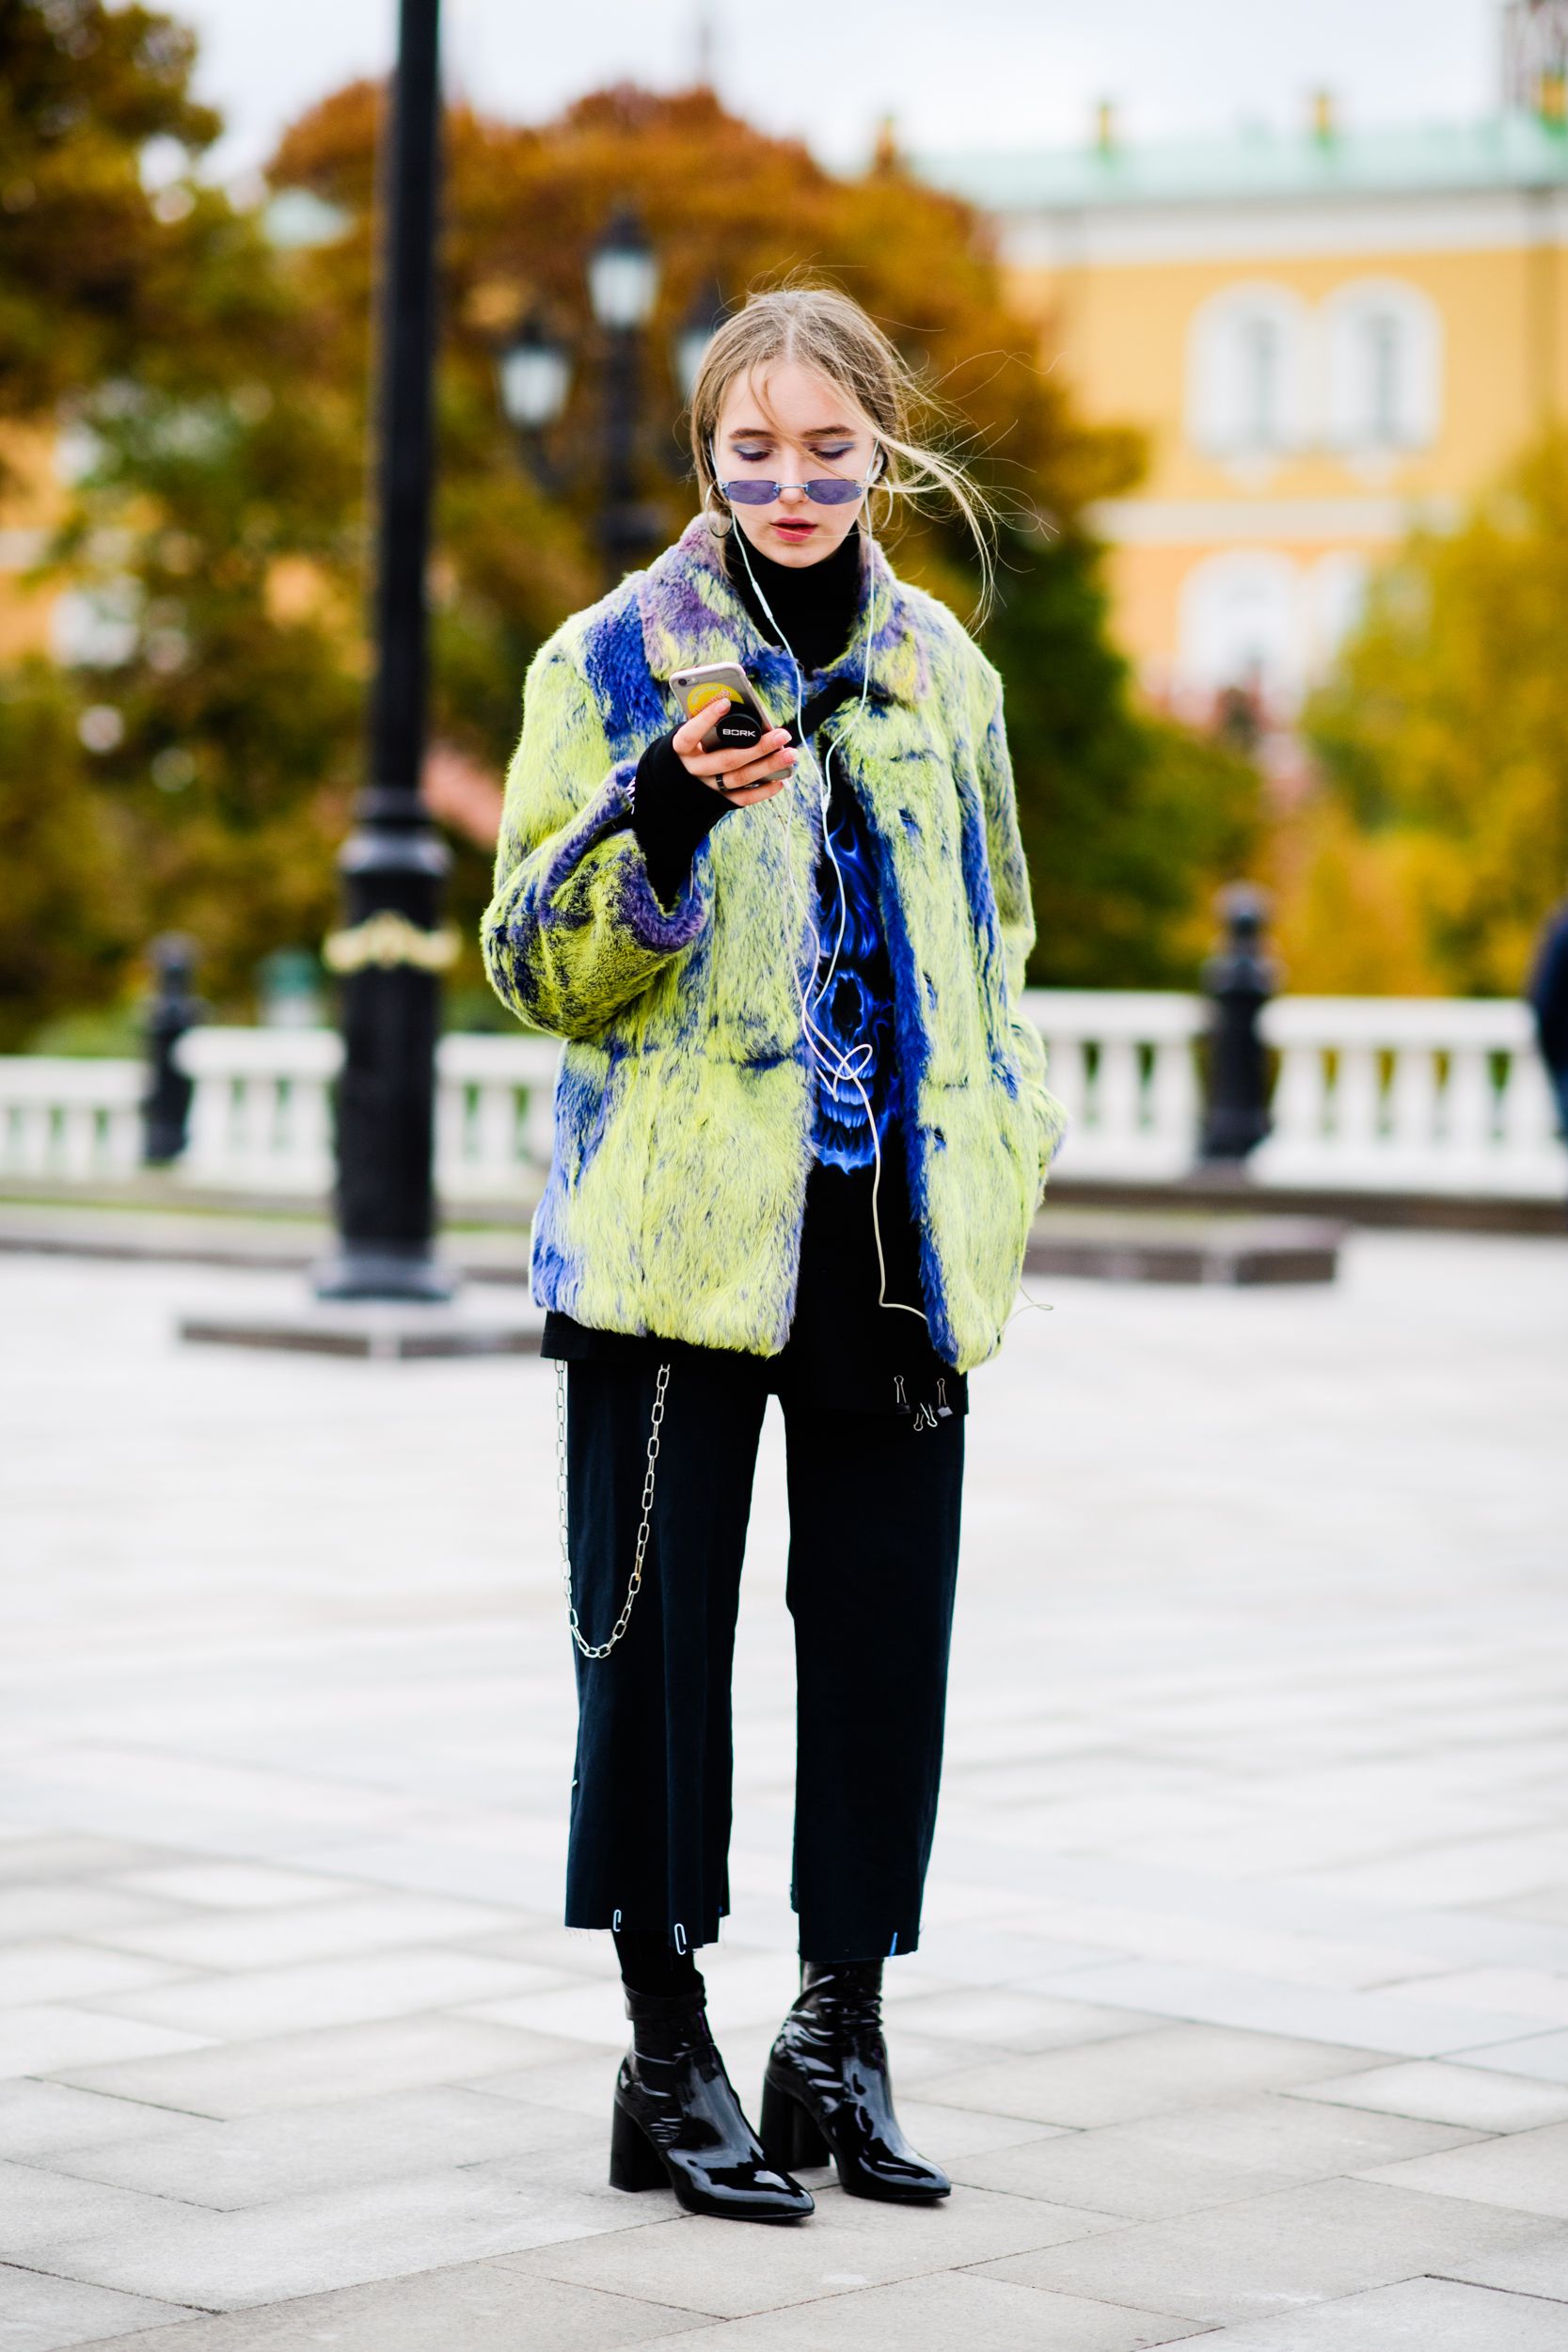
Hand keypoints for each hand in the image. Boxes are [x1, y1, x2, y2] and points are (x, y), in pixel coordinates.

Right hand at [671, 699, 794, 803]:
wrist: (678, 781)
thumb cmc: (693, 746)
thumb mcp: (693, 734)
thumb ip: (710, 724)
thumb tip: (743, 707)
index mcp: (681, 749)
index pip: (691, 734)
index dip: (706, 719)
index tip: (725, 702)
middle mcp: (694, 769)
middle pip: (727, 760)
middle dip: (758, 747)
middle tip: (782, 735)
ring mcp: (707, 786)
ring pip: (739, 779)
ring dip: (768, 767)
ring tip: (790, 755)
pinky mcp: (718, 800)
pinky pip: (742, 799)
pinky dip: (762, 792)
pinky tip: (780, 781)